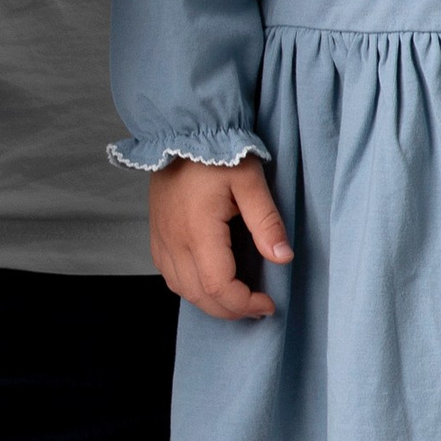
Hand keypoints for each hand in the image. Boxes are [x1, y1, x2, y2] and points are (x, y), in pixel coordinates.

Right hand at [148, 155, 290, 321]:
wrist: (181, 131)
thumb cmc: (217, 151)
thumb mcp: (250, 180)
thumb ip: (266, 221)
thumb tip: (283, 258)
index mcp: (198, 230)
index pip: (218, 286)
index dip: (245, 303)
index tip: (268, 302)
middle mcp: (174, 240)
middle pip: (200, 296)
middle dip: (231, 309)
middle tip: (258, 305)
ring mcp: (162, 238)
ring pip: (182, 290)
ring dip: (210, 301)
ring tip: (237, 297)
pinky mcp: (157, 234)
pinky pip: (169, 276)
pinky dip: (191, 287)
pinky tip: (209, 281)